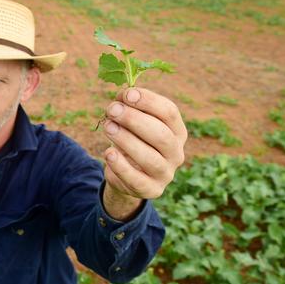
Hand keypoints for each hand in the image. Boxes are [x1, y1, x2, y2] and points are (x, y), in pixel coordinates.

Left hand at [101, 88, 186, 216]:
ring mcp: (166, 173)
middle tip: (112, 110)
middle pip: (161, 134)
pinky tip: (108, 153)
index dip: (148, 101)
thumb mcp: (131, 121)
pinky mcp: (152, 189)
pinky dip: (121, 166)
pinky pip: (137, 179)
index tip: (127, 94)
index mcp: (176, 130)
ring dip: (126, 140)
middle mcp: (176, 152)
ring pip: (150, 157)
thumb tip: (122, 95)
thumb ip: (128, 107)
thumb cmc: (132, 140)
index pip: (169, 112)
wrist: (128, 174)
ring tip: (107, 127)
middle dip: (134, 119)